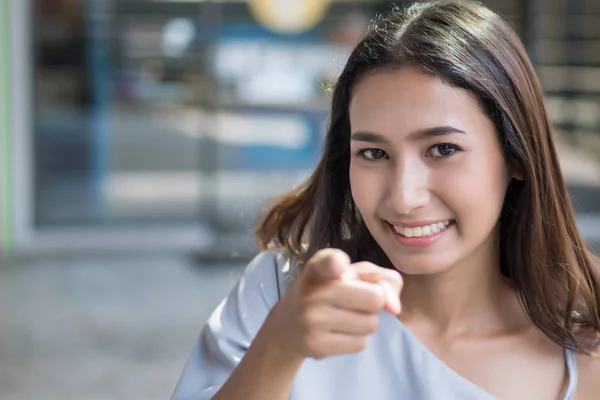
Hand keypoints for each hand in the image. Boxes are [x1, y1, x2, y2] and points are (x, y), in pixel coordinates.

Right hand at [265, 248, 402, 360]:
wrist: (288, 326)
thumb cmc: (329, 292)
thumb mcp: (351, 275)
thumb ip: (382, 279)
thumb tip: (394, 307)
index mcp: (318, 268)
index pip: (327, 262)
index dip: (336, 263)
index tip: (339, 267)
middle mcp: (312, 292)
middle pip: (374, 298)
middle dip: (373, 301)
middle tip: (355, 301)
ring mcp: (311, 321)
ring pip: (371, 324)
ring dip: (366, 321)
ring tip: (344, 316)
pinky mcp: (316, 346)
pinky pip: (360, 343)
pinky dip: (357, 338)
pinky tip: (338, 332)